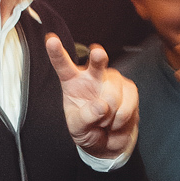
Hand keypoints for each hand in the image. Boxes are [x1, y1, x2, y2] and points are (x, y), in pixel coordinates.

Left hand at [45, 35, 138, 157]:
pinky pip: (127, 104)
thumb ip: (85, 117)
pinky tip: (115, 121)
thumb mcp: (78, 128)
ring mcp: (112, 80)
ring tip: (104, 121)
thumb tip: (101, 106)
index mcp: (72, 81)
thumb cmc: (88, 130)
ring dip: (109, 116)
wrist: (107, 140)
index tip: (51, 40)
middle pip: (96, 63)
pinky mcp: (129, 89)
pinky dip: (120, 119)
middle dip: (98, 57)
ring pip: (112, 94)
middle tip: (97, 54)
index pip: (63, 66)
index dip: (57, 53)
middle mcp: (92, 76)